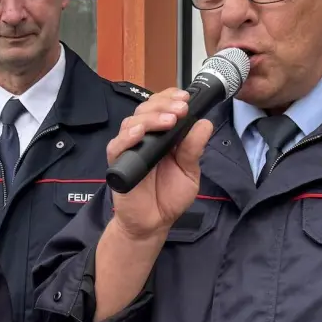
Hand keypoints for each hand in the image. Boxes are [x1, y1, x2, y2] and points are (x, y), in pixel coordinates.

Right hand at [104, 88, 214, 241]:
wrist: (153, 223)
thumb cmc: (169, 197)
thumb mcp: (189, 172)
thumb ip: (194, 149)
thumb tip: (204, 124)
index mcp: (162, 136)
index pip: (161, 108)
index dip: (170, 98)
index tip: (185, 97)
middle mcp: (144, 138)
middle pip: (146, 110)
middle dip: (164, 105)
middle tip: (181, 108)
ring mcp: (129, 149)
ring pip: (132, 123)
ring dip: (151, 118)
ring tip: (169, 121)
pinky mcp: (117, 164)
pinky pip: (117, 146)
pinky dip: (127, 137)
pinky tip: (140, 133)